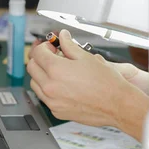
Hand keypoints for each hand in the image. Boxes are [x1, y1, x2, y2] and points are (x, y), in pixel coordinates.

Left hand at [27, 29, 144, 127]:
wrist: (116, 104)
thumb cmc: (106, 83)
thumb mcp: (87, 57)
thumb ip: (70, 45)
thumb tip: (63, 37)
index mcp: (56, 70)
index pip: (37, 53)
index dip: (44, 46)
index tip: (52, 46)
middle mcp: (50, 87)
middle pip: (32, 67)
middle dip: (40, 58)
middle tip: (54, 55)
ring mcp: (52, 101)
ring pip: (35, 83)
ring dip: (42, 74)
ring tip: (58, 70)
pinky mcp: (57, 111)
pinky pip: (45, 97)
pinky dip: (48, 88)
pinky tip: (63, 84)